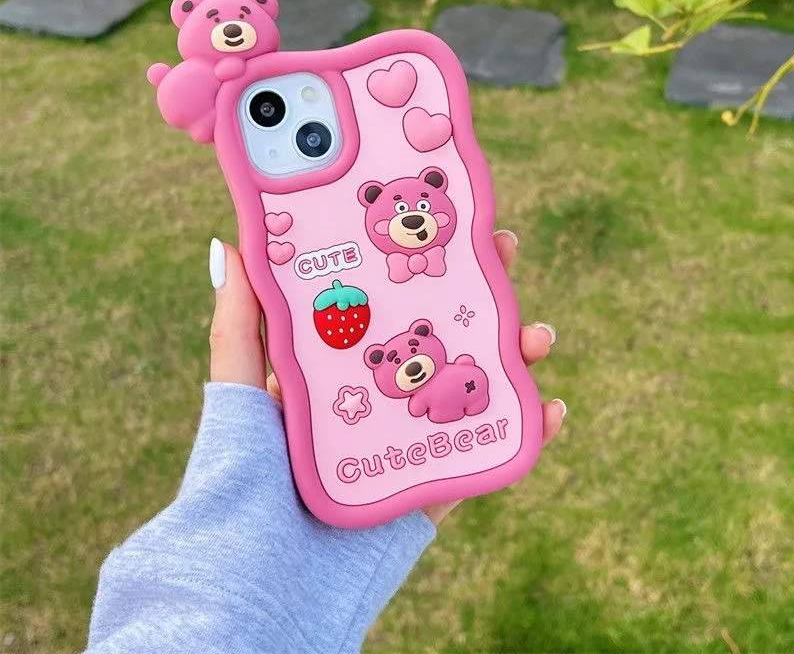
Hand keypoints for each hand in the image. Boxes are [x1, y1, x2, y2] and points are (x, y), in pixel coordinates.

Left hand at [208, 231, 566, 525]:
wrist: (261, 575)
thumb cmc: (241, 472)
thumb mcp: (238, 384)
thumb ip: (239, 322)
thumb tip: (233, 243)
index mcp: (342, 367)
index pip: (392, 303)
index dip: (424, 262)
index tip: (452, 223)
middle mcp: (382, 398)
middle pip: (444, 336)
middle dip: (480, 293)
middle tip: (505, 254)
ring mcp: (413, 440)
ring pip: (476, 388)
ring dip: (516, 357)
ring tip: (539, 335)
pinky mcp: (435, 487)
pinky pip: (489, 455)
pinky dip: (529, 433)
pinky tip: (555, 409)